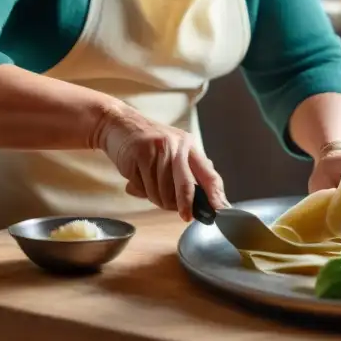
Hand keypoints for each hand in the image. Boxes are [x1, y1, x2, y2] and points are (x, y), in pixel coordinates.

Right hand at [93, 101, 228, 221]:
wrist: (119, 123)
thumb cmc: (148, 143)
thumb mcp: (172, 151)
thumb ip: (186, 172)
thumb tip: (203, 200)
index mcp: (190, 146)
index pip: (209, 173)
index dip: (216, 195)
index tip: (221, 211)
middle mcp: (177, 145)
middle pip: (186, 185)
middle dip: (186, 205)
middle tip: (185, 217)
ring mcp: (159, 148)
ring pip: (163, 191)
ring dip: (157, 199)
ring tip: (149, 189)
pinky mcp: (140, 153)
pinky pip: (145, 186)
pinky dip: (141, 191)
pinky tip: (137, 180)